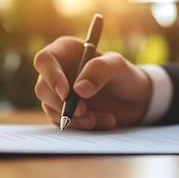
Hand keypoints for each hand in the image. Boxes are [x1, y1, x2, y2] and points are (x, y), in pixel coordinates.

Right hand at [34, 36, 151, 129]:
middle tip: (84, 111)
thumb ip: (100, 70)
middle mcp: (58, 72)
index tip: (66, 93)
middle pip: (42, 88)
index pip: (45, 60)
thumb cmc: (125, 74)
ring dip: (74, 118)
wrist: (136, 99)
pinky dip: (82, 126)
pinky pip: (65, 122)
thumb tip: (78, 89)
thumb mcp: (118, 66)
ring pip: (52, 109)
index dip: (51, 76)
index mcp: (65, 51)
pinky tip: (105, 121)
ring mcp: (59, 94)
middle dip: (61, 103)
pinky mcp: (65, 112)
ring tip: (98, 120)